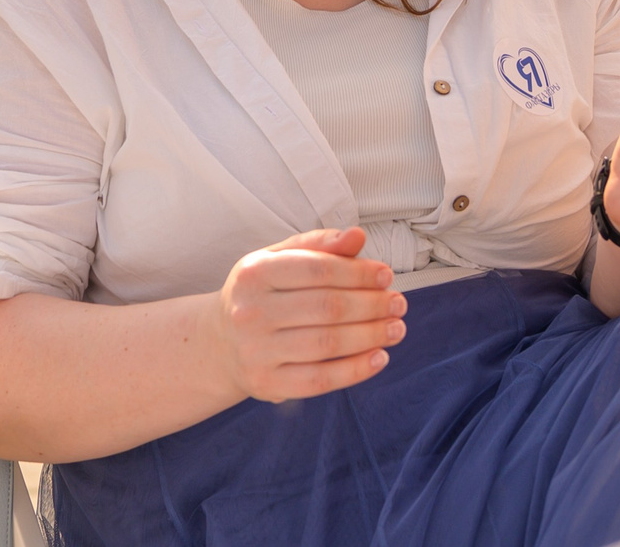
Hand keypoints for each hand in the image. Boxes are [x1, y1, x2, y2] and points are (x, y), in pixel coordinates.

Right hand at [206, 228, 405, 404]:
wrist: (220, 344)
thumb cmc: (261, 294)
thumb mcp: (278, 259)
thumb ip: (319, 244)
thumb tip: (358, 236)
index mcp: (254, 273)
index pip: (318, 269)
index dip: (358, 272)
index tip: (386, 276)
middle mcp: (251, 312)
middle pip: (327, 308)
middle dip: (372, 305)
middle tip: (399, 303)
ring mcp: (256, 352)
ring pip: (328, 344)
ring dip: (371, 336)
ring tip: (396, 328)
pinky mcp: (266, 384)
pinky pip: (320, 380)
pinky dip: (355, 371)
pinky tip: (379, 357)